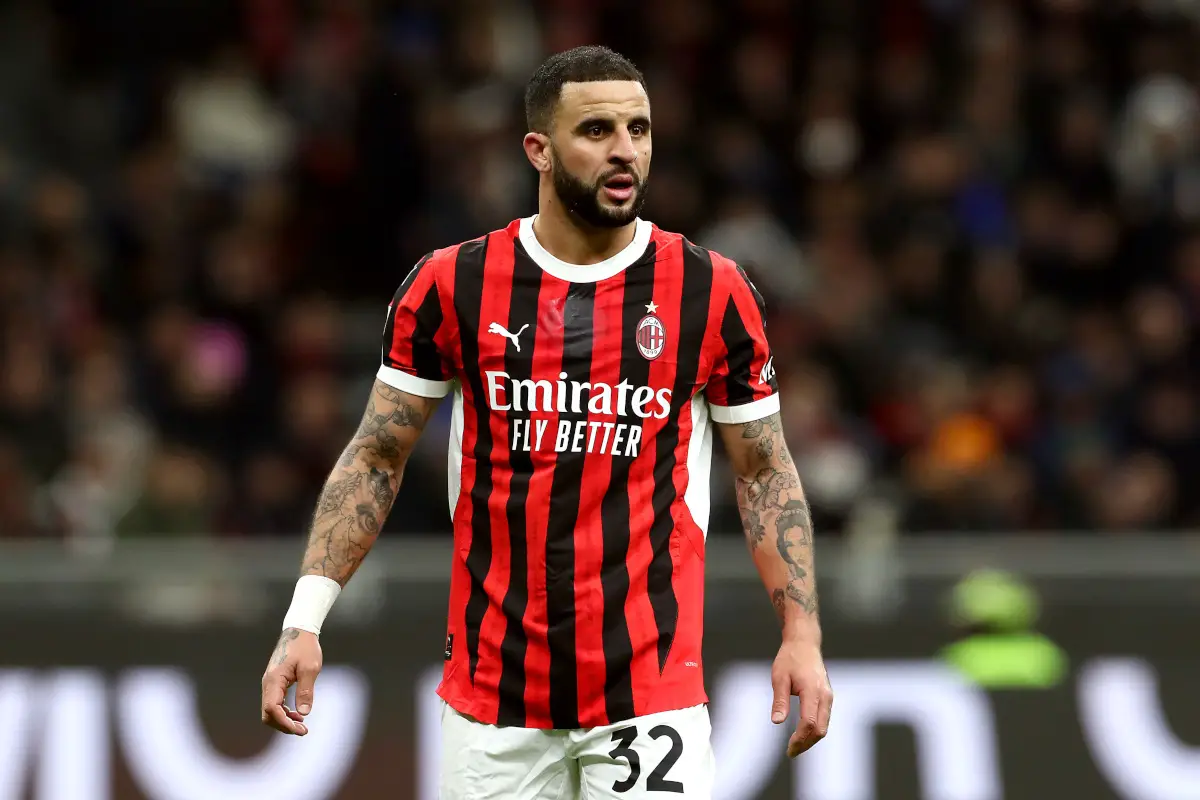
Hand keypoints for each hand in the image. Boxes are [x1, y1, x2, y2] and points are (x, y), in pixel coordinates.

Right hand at [261, 627, 322, 735]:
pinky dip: (284, 712)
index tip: (300, 729)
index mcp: (274, 680)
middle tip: (303, 730)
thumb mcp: (310, 668)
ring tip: (302, 725)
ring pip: (270, 710)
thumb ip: (306, 690)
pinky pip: (274, 703)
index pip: (272, 709)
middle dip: (283, 725)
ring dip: (284, 720)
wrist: (299, 631)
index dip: (284, 723)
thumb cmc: (305, 647)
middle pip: (268, 714)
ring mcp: (270, 683)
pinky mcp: (274, 683)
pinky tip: (297, 714)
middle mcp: (268, 683)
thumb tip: (303, 713)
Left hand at [770, 638, 832, 756]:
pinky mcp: (827, 696)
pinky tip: (803, 734)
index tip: (788, 748)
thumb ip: (780, 701)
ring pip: (824, 726)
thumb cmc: (790, 658)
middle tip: (791, 752)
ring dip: (811, 739)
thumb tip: (777, 722)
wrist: (804, 643)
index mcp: (812, 691)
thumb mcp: (779, 677)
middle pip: (820, 729)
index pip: (809, 723)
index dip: (799, 739)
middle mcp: (825, 695)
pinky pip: (824, 719)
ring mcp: (828, 696)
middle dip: (806, 744)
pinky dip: (815, 730)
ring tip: (795, 746)